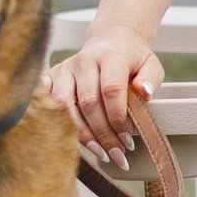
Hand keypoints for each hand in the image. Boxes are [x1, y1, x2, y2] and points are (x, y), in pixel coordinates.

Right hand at [46, 26, 161, 158]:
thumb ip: (151, 78)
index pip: (111, 89)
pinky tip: (71, 141)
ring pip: (64, 106)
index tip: (127, 140)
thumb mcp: (150, 64)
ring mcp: (64, 69)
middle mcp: (83, 61)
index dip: (118, 118)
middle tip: (117, 153)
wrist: (110, 43)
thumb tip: (144, 92)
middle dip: (103, 133)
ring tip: (99, 152)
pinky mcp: (49, 77)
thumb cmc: (131, 60)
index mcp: (109, 56)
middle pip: (88, 103)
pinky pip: (46, 105)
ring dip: (81, 134)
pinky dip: (56, 125)